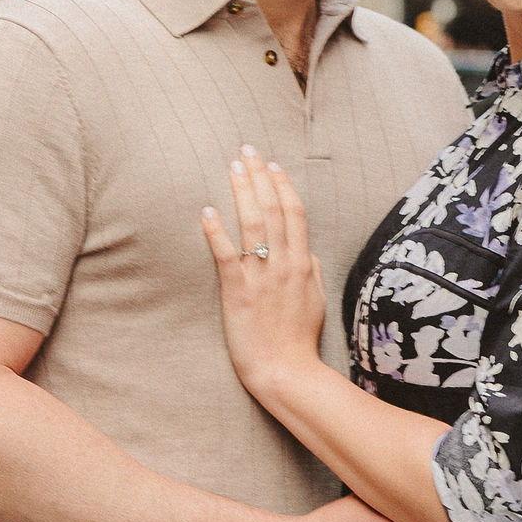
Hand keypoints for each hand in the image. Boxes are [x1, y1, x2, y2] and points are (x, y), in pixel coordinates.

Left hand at [200, 145, 329, 396]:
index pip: (294, 213)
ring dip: (241, 191)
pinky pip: (226, 255)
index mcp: (303, 263)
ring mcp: (262, 277)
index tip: (272, 164)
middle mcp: (284, 263)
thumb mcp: (315, 299)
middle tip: (247, 150)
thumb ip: (310, 269)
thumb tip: (305, 248)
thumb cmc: (299, 339)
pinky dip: (216, 231)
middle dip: (260, 176)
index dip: (283, 185)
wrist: (287, 371)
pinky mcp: (239, 292)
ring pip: (252, 224)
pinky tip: (206, 211)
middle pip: (273, 209)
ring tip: (232, 167)